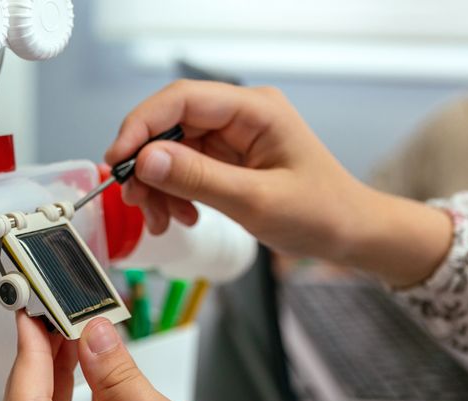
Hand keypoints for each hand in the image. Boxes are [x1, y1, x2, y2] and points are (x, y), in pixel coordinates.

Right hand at [106, 80, 452, 286]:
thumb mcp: (256, 200)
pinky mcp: (226, 161)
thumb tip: (146, 159)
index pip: (181, 100)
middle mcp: (239, 117)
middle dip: (146, 164)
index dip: (141, 126)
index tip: (118, 161)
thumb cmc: (321, 212)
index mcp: (255, 110)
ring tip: (162, 220)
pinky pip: (183, 170)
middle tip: (134, 199)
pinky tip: (180, 217)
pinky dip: (172, 194)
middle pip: (169, 125)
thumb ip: (198, 178)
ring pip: (170, 151)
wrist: (349, 234)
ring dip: (157, 186)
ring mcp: (231, 139)